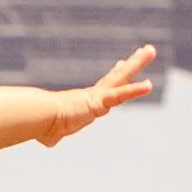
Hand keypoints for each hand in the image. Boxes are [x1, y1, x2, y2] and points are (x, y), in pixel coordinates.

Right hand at [43, 46, 160, 144]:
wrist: (40, 116)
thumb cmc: (42, 123)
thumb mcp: (51, 132)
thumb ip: (53, 136)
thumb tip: (48, 141)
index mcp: (85, 101)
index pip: (105, 87)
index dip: (115, 75)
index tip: (121, 64)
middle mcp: (93, 95)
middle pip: (118, 76)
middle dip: (133, 63)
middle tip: (147, 50)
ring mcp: (97, 97)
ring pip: (122, 78)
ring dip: (137, 63)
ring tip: (151, 50)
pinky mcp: (98, 102)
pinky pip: (120, 96)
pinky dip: (134, 91)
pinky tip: (149, 85)